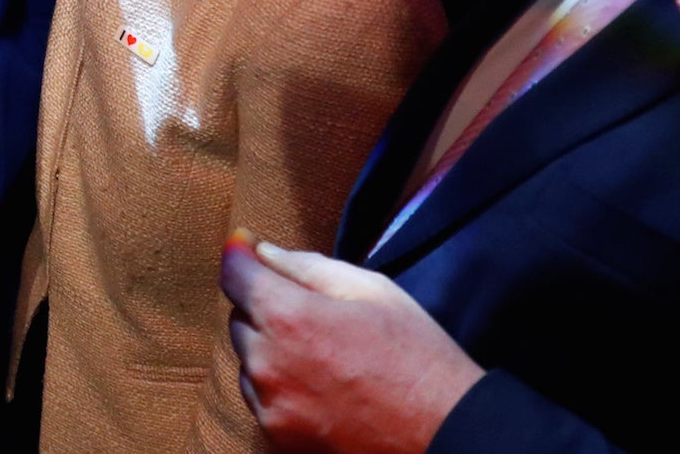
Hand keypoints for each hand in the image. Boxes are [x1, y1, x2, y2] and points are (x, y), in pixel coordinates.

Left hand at [222, 232, 484, 452]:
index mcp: (288, 317)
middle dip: (264, 305)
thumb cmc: (415, 357)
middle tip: (312, 313)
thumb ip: (306, 266)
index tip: (246, 246)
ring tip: (323, 355)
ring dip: (269, 348)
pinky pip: (259, 396)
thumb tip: (260, 251)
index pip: (234, 273)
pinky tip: (320, 385)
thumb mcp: (371, 290)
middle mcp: (267, 362)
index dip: (240, 254)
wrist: (446, 434)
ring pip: (248, 359)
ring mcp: (270, 405)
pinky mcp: (278, 436)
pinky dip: (277, 385)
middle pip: (239, 316)